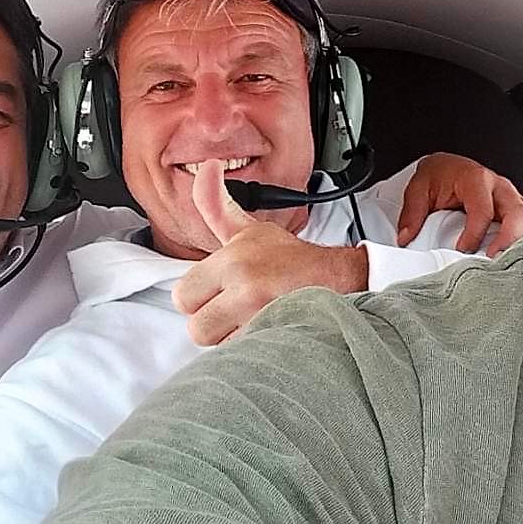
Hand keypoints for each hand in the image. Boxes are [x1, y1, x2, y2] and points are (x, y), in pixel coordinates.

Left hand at [172, 160, 370, 345]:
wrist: (340, 279)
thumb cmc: (291, 259)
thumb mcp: (249, 229)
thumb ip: (215, 204)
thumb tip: (206, 168)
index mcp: (231, 260)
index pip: (182, 297)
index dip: (200, 299)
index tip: (220, 293)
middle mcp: (244, 286)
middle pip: (196, 328)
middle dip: (214, 324)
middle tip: (237, 311)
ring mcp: (261, 315)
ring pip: (219, 346)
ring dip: (234, 338)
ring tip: (255, 320)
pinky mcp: (276, 337)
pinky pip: (243, 355)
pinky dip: (253, 349)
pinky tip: (266, 333)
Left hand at [394, 152, 522, 255]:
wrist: (448, 164)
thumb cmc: (439, 175)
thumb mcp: (418, 188)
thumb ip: (412, 213)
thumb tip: (406, 238)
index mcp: (475, 178)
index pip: (483, 209)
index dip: (474, 234)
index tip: (462, 250)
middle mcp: (499, 185)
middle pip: (518, 213)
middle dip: (508, 241)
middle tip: (491, 261)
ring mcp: (512, 195)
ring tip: (506, 259)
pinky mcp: (518, 205)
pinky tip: (515, 252)